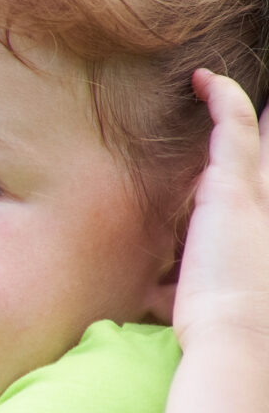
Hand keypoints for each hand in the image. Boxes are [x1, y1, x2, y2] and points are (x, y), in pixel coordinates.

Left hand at [171, 70, 268, 347]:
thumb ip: (178, 285)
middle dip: (267, 132)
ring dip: (244, 109)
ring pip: (258, 136)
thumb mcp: (195, 298)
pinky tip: (204, 79)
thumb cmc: (217, 327)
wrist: (238, 334)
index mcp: (259, 232)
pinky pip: (234, 125)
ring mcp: (258, 193)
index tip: (243, 153)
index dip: (258, 167)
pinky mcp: (235, 185)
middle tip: (264, 110)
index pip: (261, 187)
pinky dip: (222, 99)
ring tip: (218, 81)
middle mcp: (268, 208)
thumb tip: (155, 293)